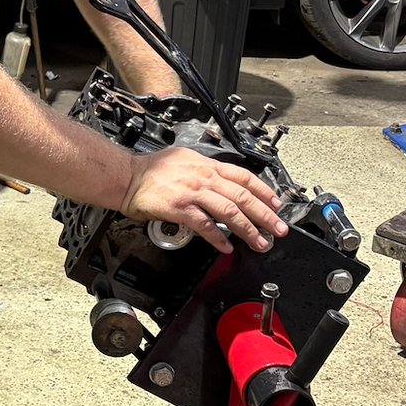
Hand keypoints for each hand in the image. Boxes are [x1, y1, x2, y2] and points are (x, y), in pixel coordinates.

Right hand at [123, 147, 287, 254]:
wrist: (128, 176)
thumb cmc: (152, 169)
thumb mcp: (185, 159)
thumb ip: (206, 169)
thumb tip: (223, 180)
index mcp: (208, 166)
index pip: (244, 178)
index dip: (264, 192)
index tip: (276, 205)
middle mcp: (204, 178)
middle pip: (243, 197)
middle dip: (265, 215)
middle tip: (278, 229)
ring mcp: (193, 194)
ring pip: (229, 212)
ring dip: (248, 230)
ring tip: (260, 242)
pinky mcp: (180, 209)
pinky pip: (205, 225)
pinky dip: (218, 238)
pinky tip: (227, 247)